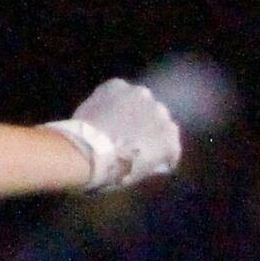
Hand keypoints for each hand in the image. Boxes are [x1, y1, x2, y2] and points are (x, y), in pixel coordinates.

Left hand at [48, 79, 181, 192]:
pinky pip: (118, 91)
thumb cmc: (115, 171)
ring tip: (117, 119)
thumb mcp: (140, 174)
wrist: (88, 151)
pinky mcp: (118, 85)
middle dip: (147, 126)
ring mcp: (140, 95)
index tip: (151, 157)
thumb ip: (153, 162)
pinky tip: (103, 109)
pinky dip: (113, 99)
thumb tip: (156, 161)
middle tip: (132, 136)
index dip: (161, 151)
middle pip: (157, 118)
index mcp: (170, 137)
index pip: (171, 144)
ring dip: (133, 109)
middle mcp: (161, 111)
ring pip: (139, 101)